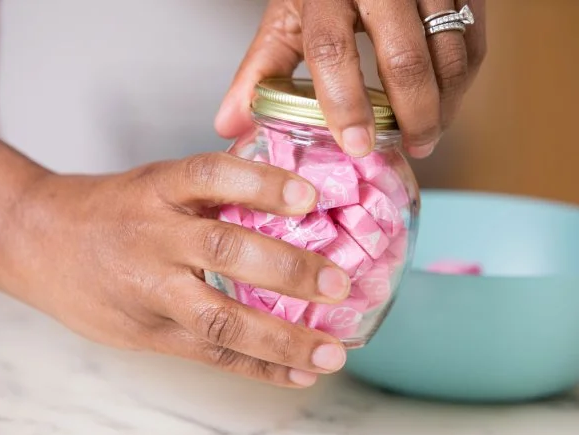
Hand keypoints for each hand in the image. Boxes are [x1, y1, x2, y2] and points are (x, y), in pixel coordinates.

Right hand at [11, 153, 350, 386]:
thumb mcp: (154, 184)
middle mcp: (154, 237)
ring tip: (331, 353)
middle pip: (223, 251)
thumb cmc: (110, 210)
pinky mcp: (147, 333)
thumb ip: (211, 192)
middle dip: (286, 269)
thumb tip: (289, 193)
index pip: (212, 176)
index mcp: (159, 189)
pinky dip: (258, 368)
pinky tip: (298, 375)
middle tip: (338, 283)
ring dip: (281, 339)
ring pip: (218, 318)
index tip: (309, 196)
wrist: (37, 241)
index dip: (261, 184)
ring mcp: (149, 290)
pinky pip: (209, 355)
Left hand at [216, 0, 485, 157]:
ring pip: (450, 52)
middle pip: (405, 60)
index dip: (345, 106)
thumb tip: (229, 125)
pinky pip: (474, 39)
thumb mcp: (286, 17)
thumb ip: (261, 69)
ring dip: (444, 104)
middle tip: (412, 149)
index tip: (357, 148)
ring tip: (427, 132)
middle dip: (412, 117)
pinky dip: (463, 80)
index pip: (332, 51)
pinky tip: (445, 101)